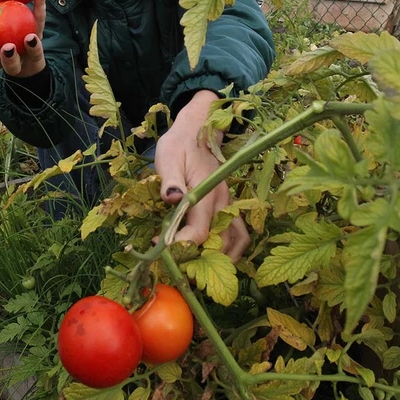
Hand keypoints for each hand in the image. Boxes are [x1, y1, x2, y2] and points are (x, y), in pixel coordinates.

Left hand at [155, 90, 249, 262]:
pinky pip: (238, 232)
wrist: (197, 129)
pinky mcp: (227, 206)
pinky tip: (215, 258)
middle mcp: (222, 202)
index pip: (200, 231)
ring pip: (237, 240)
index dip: (182, 246)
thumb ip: (170, 180)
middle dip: (204, 261)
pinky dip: (232, 249)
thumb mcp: (168, 156)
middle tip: (180, 270)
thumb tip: (171, 199)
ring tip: (199, 270)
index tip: (161, 251)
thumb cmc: (179, 144)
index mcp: (207, 193)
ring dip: (223, 259)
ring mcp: (228, 204)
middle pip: (222, 242)